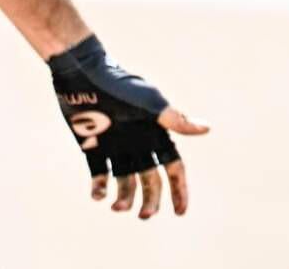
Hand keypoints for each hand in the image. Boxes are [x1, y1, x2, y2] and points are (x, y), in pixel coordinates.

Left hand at [48, 35, 210, 219]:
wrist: (81, 72)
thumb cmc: (118, 84)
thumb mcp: (148, 102)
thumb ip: (174, 118)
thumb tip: (207, 128)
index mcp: (155, 134)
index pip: (174, 168)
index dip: (179, 190)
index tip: (179, 212)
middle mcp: (137, 143)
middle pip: (150, 180)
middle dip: (151, 200)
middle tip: (144, 215)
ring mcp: (115, 146)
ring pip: (125, 180)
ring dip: (124, 197)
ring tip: (117, 208)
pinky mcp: (92, 146)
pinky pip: (98, 172)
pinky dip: (99, 186)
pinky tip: (98, 196)